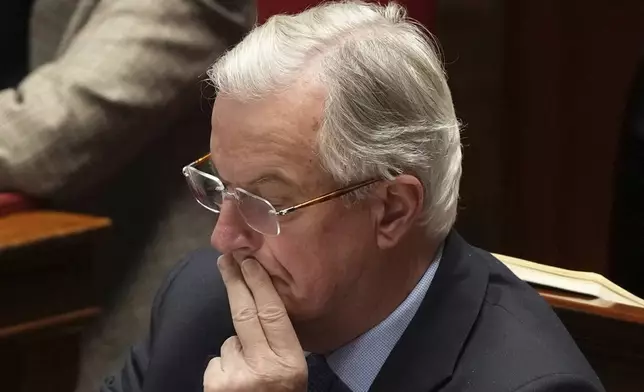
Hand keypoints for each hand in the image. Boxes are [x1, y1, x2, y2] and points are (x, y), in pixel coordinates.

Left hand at [204, 255, 306, 391]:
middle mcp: (264, 367)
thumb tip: (261, 307)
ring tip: (247, 375)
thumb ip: (279, 345)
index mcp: (290, 362)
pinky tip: (234, 384)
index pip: (273, 313)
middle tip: (226, 259)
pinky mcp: (215, 386)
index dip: (259, 284)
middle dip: (235, 281)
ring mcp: (237, 378)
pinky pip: (217, 362)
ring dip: (234, 351)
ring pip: (229, 342)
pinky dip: (223, 368)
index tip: (250, 261)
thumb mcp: (292, 373)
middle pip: (245, 313)